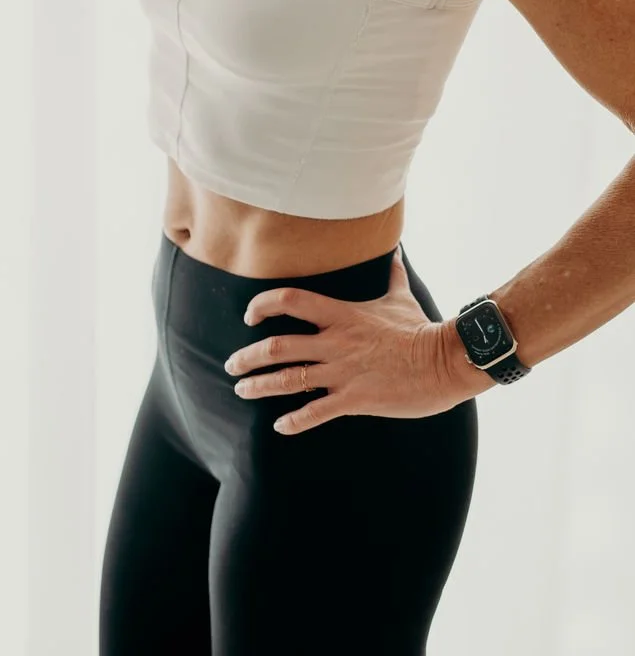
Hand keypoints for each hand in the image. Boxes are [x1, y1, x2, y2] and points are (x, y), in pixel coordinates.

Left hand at [223, 246, 461, 433]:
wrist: (445, 362)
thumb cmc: (421, 328)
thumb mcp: (400, 297)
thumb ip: (393, 274)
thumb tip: (398, 251)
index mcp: (341, 314)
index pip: (289, 300)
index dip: (263, 306)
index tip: (249, 316)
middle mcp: (334, 342)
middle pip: (277, 346)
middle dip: (248, 357)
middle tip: (232, 365)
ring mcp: (343, 372)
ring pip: (289, 380)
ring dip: (260, 387)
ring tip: (242, 391)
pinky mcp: (355, 400)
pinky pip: (316, 412)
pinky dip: (294, 421)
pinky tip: (280, 426)